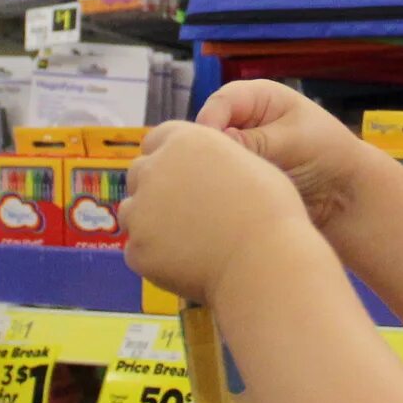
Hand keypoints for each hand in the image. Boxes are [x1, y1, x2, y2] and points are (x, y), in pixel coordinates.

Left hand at [122, 120, 316, 302]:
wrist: (263, 260)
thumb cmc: (270, 213)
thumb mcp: (248, 164)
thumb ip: (215, 160)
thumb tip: (205, 171)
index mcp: (185, 141)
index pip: (157, 139)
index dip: (167, 157)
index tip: (178, 174)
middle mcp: (155, 169)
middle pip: (138, 173)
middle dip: (153, 188)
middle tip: (181, 211)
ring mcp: (141, 210)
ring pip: (132, 212)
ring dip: (150, 222)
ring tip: (186, 240)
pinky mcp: (137, 248)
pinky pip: (137, 250)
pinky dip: (155, 257)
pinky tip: (185, 263)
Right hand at [196, 82, 373, 230]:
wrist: (344, 193)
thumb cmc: (328, 153)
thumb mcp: (293, 141)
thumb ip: (256, 141)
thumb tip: (216, 142)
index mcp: (257, 97)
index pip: (221, 103)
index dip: (210, 124)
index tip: (208, 151)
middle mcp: (241, 120)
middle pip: (207, 129)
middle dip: (207, 150)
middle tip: (212, 174)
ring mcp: (237, 149)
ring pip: (209, 157)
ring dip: (213, 171)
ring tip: (222, 190)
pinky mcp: (236, 176)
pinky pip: (217, 179)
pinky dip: (219, 187)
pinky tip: (224, 200)